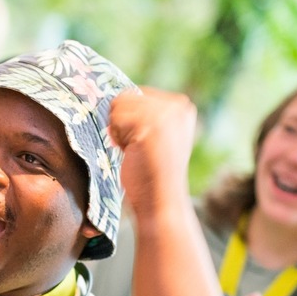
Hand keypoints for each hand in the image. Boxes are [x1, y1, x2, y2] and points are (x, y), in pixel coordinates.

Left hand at [108, 87, 196, 216]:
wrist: (161, 201)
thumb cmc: (151, 173)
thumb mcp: (155, 135)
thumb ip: (143, 114)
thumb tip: (113, 98)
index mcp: (182, 105)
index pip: (135, 94)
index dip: (129, 119)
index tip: (143, 141)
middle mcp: (178, 105)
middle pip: (124, 97)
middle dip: (123, 124)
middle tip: (139, 148)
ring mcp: (166, 113)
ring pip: (118, 107)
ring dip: (119, 131)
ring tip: (137, 151)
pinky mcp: (151, 124)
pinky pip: (115, 119)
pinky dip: (117, 137)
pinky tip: (133, 152)